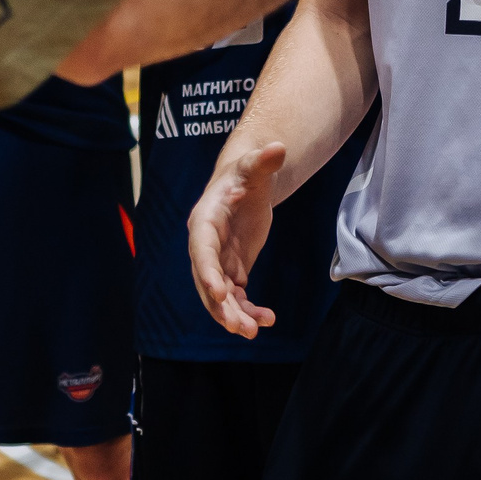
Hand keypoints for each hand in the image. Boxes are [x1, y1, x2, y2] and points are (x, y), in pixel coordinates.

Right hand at [189, 140, 286, 337]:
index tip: (219, 293)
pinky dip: (248, 310)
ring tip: (254, 332)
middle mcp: (205, 246)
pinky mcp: (232, 270)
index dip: (208, 272)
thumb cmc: (246, 173)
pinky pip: (236, 297)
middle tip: (238, 327)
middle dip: (220, 306)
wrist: (246, 184)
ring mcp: (218, 261)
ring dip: (234, 315)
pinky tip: (267, 319)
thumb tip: (278, 147)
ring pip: (220, 296)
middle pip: (207, 281)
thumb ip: (264, 160)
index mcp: (205, 221)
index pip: (202, 251)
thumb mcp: (254, 166)